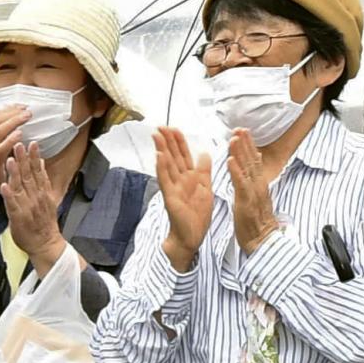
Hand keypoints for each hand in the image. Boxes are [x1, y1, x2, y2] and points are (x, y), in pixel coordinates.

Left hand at [0, 141, 65, 271]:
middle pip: (29, 175)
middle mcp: (35, 197)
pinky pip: (12, 204)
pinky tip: (3, 185)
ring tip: (10, 159)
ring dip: (14, 173)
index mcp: (42, 193)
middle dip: (24, 159)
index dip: (35, 157)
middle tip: (19, 143)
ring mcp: (27, 206)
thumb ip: (43, 181)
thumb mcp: (48, 199)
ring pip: (20, 187)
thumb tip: (41, 164)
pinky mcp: (18, 217)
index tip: (32, 143)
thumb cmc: (44, 222)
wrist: (45, 244)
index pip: (38, 171)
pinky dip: (8, 195)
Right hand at [155, 127, 211, 270]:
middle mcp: (179, 180)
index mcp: (189, 178)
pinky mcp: (171, 198)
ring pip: (167, 165)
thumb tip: (204, 153)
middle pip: (173, 157)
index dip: (179, 141)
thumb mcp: (206, 188)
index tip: (173, 128)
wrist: (192, 236)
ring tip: (157, 136)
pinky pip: (166, 181)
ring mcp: (173, 188)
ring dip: (162, 150)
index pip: (183, 155)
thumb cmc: (197, 215)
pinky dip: (162, 169)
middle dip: (167, 141)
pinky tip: (159, 157)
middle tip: (160, 126)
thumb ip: (204, 171)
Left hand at [228, 130, 279, 252]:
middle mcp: (258, 185)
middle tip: (239, 128)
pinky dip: (235, 171)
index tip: (242, 132)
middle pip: (252, 160)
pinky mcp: (246, 201)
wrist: (262, 240)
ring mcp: (253, 192)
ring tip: (234, 138)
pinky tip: (229, 160)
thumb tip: (253, 167)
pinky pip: (241, 183)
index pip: (253, 161)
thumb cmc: (255, 221)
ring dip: (240, 151)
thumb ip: (253, 182)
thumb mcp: (254, 197)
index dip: (248, 146)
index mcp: (258, 184)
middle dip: (245, 143)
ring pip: (247, 168)